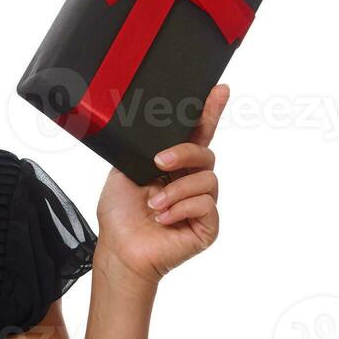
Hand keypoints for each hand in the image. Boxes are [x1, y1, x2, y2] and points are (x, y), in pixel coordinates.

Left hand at [94, 84, 227, 284]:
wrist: (119, 248)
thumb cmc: (119, 214)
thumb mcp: (124, 170)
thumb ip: (142, 149)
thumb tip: (153, 129)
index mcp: (173, 165)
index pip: (197, 134)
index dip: (209, 111)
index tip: (219, 90)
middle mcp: (190, 181)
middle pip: (205, 153)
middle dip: (183, 154)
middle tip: (159, 163)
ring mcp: (201, 203)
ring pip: (207, 179)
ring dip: (176, 190)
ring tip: (153, 204)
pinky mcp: (207, 225)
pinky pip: (205, 205)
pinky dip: (180, 208)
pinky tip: (163, 218)